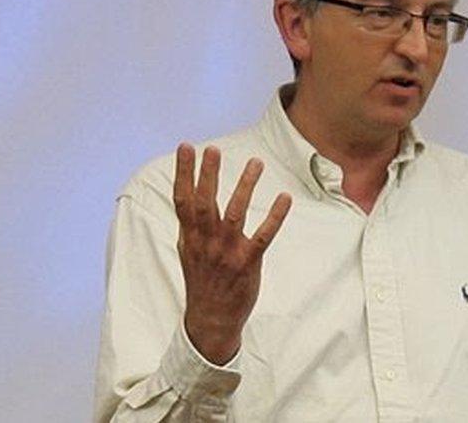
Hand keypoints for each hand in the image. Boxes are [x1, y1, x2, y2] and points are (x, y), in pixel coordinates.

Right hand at [173, 143, 291, 364]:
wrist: (211, 319)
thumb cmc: (202, 281)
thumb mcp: (187, 251)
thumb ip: (189, 224)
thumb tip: (185, 195)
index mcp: (190, 237)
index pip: (183, 199)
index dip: (183, 172)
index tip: (185, 147)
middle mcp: (206, 242)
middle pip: (205, 203)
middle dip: (208, 175)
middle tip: (211, 149)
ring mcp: (227, 252)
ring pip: (235, 214)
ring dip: (245, 187)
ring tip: (255, 162)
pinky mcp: (248, 263)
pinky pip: (263, 236)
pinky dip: (274, 216)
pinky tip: (284, 198)